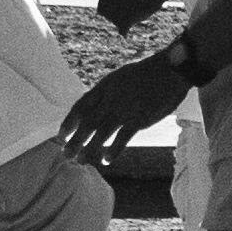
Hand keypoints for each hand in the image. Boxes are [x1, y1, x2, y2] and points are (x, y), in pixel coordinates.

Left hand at [61, 55, 189, 161]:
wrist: (170, 70)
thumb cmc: (145, 74)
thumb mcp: (119, 78)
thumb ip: (106, 93)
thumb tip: (93, 107)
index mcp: (104, 87)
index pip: (81, 107)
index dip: (69, 122)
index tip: (61, 135)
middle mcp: (111, 99)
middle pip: (87, 123)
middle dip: (75, 140)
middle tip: (66, 154)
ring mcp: (125, 109)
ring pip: (102, 132)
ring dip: (90, 148)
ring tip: (81, 161)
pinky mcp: (140, 118)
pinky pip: (123, 137)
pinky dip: (114, 150)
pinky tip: (107, 160)